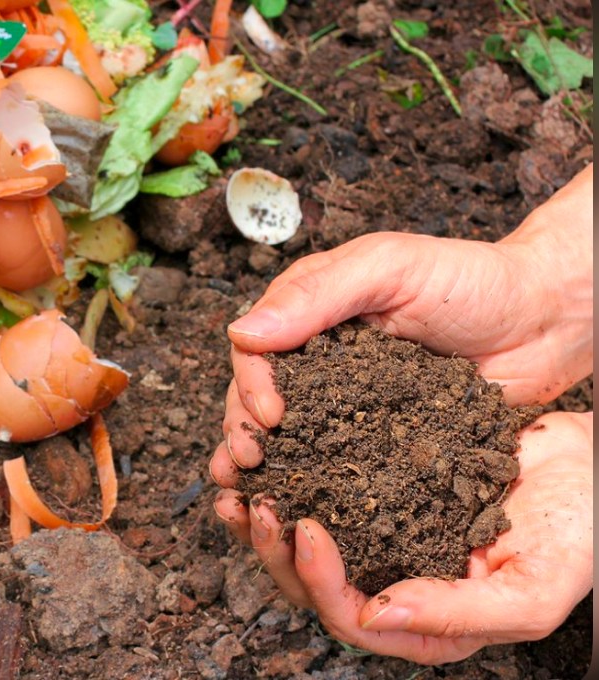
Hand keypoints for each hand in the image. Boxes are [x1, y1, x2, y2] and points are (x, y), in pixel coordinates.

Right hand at [212, 165, 591, 478]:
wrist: (547, 321)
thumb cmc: (473, 280)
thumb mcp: (390, 268)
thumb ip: (317, 294)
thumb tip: (242, 332)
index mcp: (311, 312)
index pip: (256, 350)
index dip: (251, 384)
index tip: (269, 414)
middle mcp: (321, 359)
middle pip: (260, 397)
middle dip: (244, 430)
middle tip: (249, 462)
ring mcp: (349, 402)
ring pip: (290, 436)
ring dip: (264, 464)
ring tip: (249, 495)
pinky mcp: (380, 439)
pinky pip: (338, 463)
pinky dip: (312, 485)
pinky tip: (296, 508)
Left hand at [216, 412, 592, 664]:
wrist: (591, 465)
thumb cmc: (577, 531)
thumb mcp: (531, 588)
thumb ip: (458, 614)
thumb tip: (375, 614)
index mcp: (427, 622)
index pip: (352, 618)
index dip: (319, 580)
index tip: (305, 528)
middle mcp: (396, 582)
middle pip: (314, 584)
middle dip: (276, 549)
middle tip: (256, 503)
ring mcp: (384, 536)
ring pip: (307, 541)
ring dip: (267, 517)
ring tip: (239, 484)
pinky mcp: (379, 490)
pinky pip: (323, 489)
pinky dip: (291, 475)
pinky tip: (268, 455)